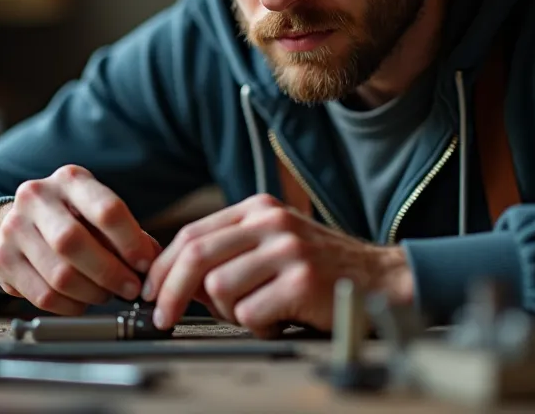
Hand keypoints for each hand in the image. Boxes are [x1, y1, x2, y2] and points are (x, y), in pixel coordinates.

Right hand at [0, 165, 160, 314]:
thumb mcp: (100, 213)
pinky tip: (82, 302)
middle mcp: (36, 197)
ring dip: (91, 293)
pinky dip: (70, 306)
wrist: (20, 222)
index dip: (131, 242)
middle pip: (74, 242)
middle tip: (130, 289)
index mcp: (70, 179)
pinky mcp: (2, 259)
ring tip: (106, 294)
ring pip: (58, 274)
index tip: (146, 265)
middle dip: (110, 273)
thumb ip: (129, 235)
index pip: (106, 209)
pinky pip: (42, 295)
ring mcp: (13, 228)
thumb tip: (156, 264)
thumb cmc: (74, 219)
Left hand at [140, 194, 413, 336]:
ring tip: (256, 313)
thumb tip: (174, 283)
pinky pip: (250, 312)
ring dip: (228, 312)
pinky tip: (279, 318)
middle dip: (170, 292)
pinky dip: (257, 325)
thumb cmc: (323, 270)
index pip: (192, 234)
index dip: (163, 266)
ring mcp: (287, 248)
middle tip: (162, 318)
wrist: (383, 281)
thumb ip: (229, 255)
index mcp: (259, 209)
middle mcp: (271, 221)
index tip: (151, 292)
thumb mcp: (274, 247)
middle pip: (196, 255)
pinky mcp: (301, 279)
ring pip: (219, 287)